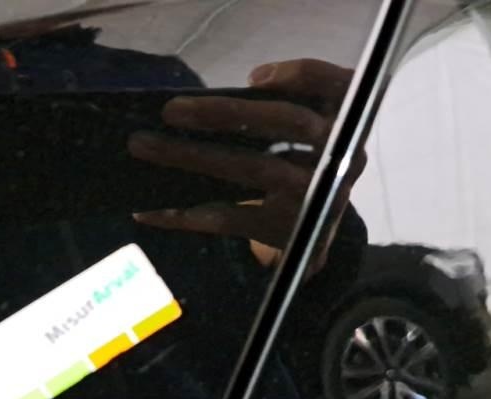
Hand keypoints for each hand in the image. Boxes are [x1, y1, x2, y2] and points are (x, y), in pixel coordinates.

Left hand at [128, 58, 366, 271]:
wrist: (321, 231)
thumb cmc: (303, 162)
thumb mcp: (308, 132)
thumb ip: (282, 106)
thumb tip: (216, 98)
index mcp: (345, 122)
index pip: (333, 84)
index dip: (297, 75)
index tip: (254, 77)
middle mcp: (338, 156)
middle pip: (284, 123)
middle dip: (224, 112)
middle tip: (171, 110)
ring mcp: (312, 196)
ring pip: (251, 169)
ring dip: (193, 156)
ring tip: (145, 146)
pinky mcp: (284, 230)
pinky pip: (229, 218)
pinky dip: (185, 215)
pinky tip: (148, 209)